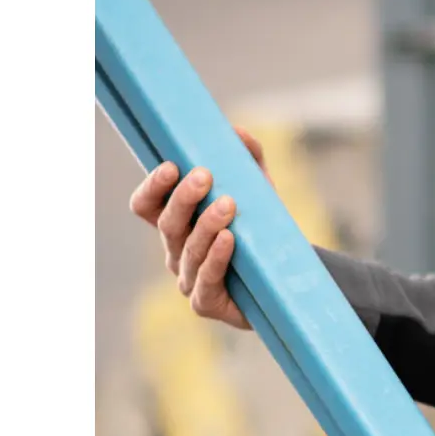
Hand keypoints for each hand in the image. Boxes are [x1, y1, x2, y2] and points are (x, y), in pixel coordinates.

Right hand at [128, 125, 273, 331]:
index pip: (146, 205)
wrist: (288, 282)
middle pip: (167, 224)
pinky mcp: (207, 303)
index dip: (152, 187)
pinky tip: (229, 239)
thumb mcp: (258, 192)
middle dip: (183, 198)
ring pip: (188, 250)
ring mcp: (188, 280)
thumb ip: (248, 160)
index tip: (171, 165)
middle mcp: (176, 252)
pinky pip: (207, 279)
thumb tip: (238, 132)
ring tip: (228, 204)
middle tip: (204, 176)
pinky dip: (217, 257)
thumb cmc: (262, 232)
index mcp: (177, 224)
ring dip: (206, 224)